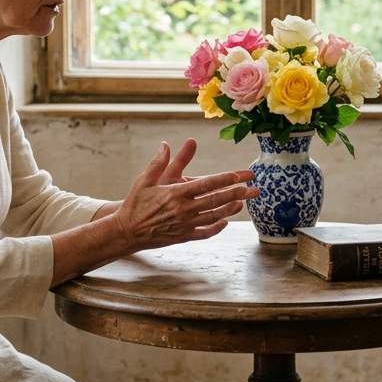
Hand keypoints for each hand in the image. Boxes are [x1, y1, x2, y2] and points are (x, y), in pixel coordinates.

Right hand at [112, 139, 259, 250]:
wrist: (126, 232)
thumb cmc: (136, 204)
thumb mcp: (145, 180)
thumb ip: (158, 162)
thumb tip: (166, 144)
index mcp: (176, 193)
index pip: (208, 184)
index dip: (227, 179)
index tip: (241, 174)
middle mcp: (184, 209)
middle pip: (216, 200)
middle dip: (238, 193)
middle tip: (255, 189)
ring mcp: (185, 225)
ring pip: (214, 216)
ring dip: (230, 209)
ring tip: (243, 203)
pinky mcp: (182, 237)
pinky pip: (204, 233)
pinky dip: (216, 228)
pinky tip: (224, 222)